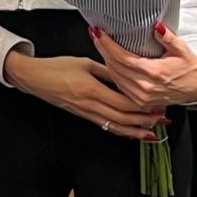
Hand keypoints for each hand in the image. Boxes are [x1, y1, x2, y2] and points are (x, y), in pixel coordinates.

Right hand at [3, 50, 166, 135]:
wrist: (34, 78)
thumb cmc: (56, 68)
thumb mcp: (84, 63)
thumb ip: (107, 70)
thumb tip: (126, 74)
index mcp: (92, 90)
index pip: (123, 102)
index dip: (142, 106)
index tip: (157, 104)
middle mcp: (90, 105)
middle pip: (123, 118)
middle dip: (144, 121)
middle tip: (162, 120)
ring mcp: (86, 113)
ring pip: (115, 127)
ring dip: (135, 131)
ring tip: (151, 134)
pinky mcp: (83, 115)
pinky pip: (105, 126)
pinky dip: (120, 131)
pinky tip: (130, 132)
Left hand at [92, 22, 196, 108]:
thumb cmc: (190, 68)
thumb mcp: (182, 49)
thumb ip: (167, 37)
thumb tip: (156, 25)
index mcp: (154, 73)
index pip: (122, 57)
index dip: (108, 44)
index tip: (99, 32)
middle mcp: (145, 87)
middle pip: (115, 66)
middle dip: (102, 49)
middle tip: (95, 34)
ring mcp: (142, 97)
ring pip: (115, 77)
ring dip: (104, 60)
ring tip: (99, 44)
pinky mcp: (141, 102)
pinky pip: (120, 86)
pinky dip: (113, 73)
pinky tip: (109, 62)